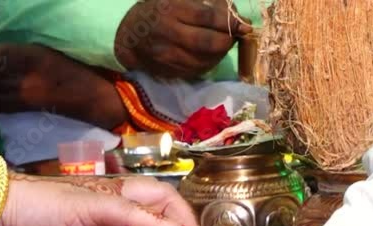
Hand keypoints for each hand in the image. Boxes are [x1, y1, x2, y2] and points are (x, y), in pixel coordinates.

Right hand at [115, 0, 251, 79]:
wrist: (129, 35)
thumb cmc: (157, 10)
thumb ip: (205, 4)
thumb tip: (233, 13)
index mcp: (173, 10)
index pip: (208, 17)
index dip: (230, 22)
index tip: (244, 25)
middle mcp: (170, 33)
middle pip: (209, 43)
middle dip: (227, 41)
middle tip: (233, 37)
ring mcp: (168, 55)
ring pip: (205, 61)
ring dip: (220, 55)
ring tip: (222, 46)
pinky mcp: (168, 71)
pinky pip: (197, 71)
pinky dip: (209, 64)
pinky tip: (210, 56)